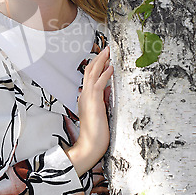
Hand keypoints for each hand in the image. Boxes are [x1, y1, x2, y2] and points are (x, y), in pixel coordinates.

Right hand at [65, 46, 112, 176]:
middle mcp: (84, 94)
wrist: (89, 145)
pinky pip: (99, 84)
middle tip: (106, 49)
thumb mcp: (99, 112)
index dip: (96, 65)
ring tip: (108, 52)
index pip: (89, 76)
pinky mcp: (93, 102)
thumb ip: (102, 99)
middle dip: (98, 58)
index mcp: (85, 97)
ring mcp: (87, 97)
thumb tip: (107, 89)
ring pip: (92, 74)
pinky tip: (111, 67)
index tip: (104, 57)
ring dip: (101, 61)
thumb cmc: (95, 133)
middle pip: (89, 70)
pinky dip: (105, 74)